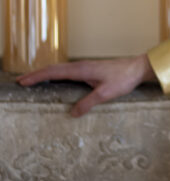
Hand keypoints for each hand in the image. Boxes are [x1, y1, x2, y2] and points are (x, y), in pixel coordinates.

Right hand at [16, 54, 156, 117]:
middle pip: (53, 69)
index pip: (53, 72)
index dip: (36, 77)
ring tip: (32, 81)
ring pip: (59, 70)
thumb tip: (72, 114)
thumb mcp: (106, 94)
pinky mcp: (89, 70)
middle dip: (36, 75)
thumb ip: (88, 103)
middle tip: (20, 81)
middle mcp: (80, 66)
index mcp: (81, 70)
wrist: (137, 68)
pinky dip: (55, 75)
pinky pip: (67, 72)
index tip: (22, 81)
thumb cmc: (123, 79)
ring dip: (45, 74)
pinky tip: (54, 81)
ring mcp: (85, 67)